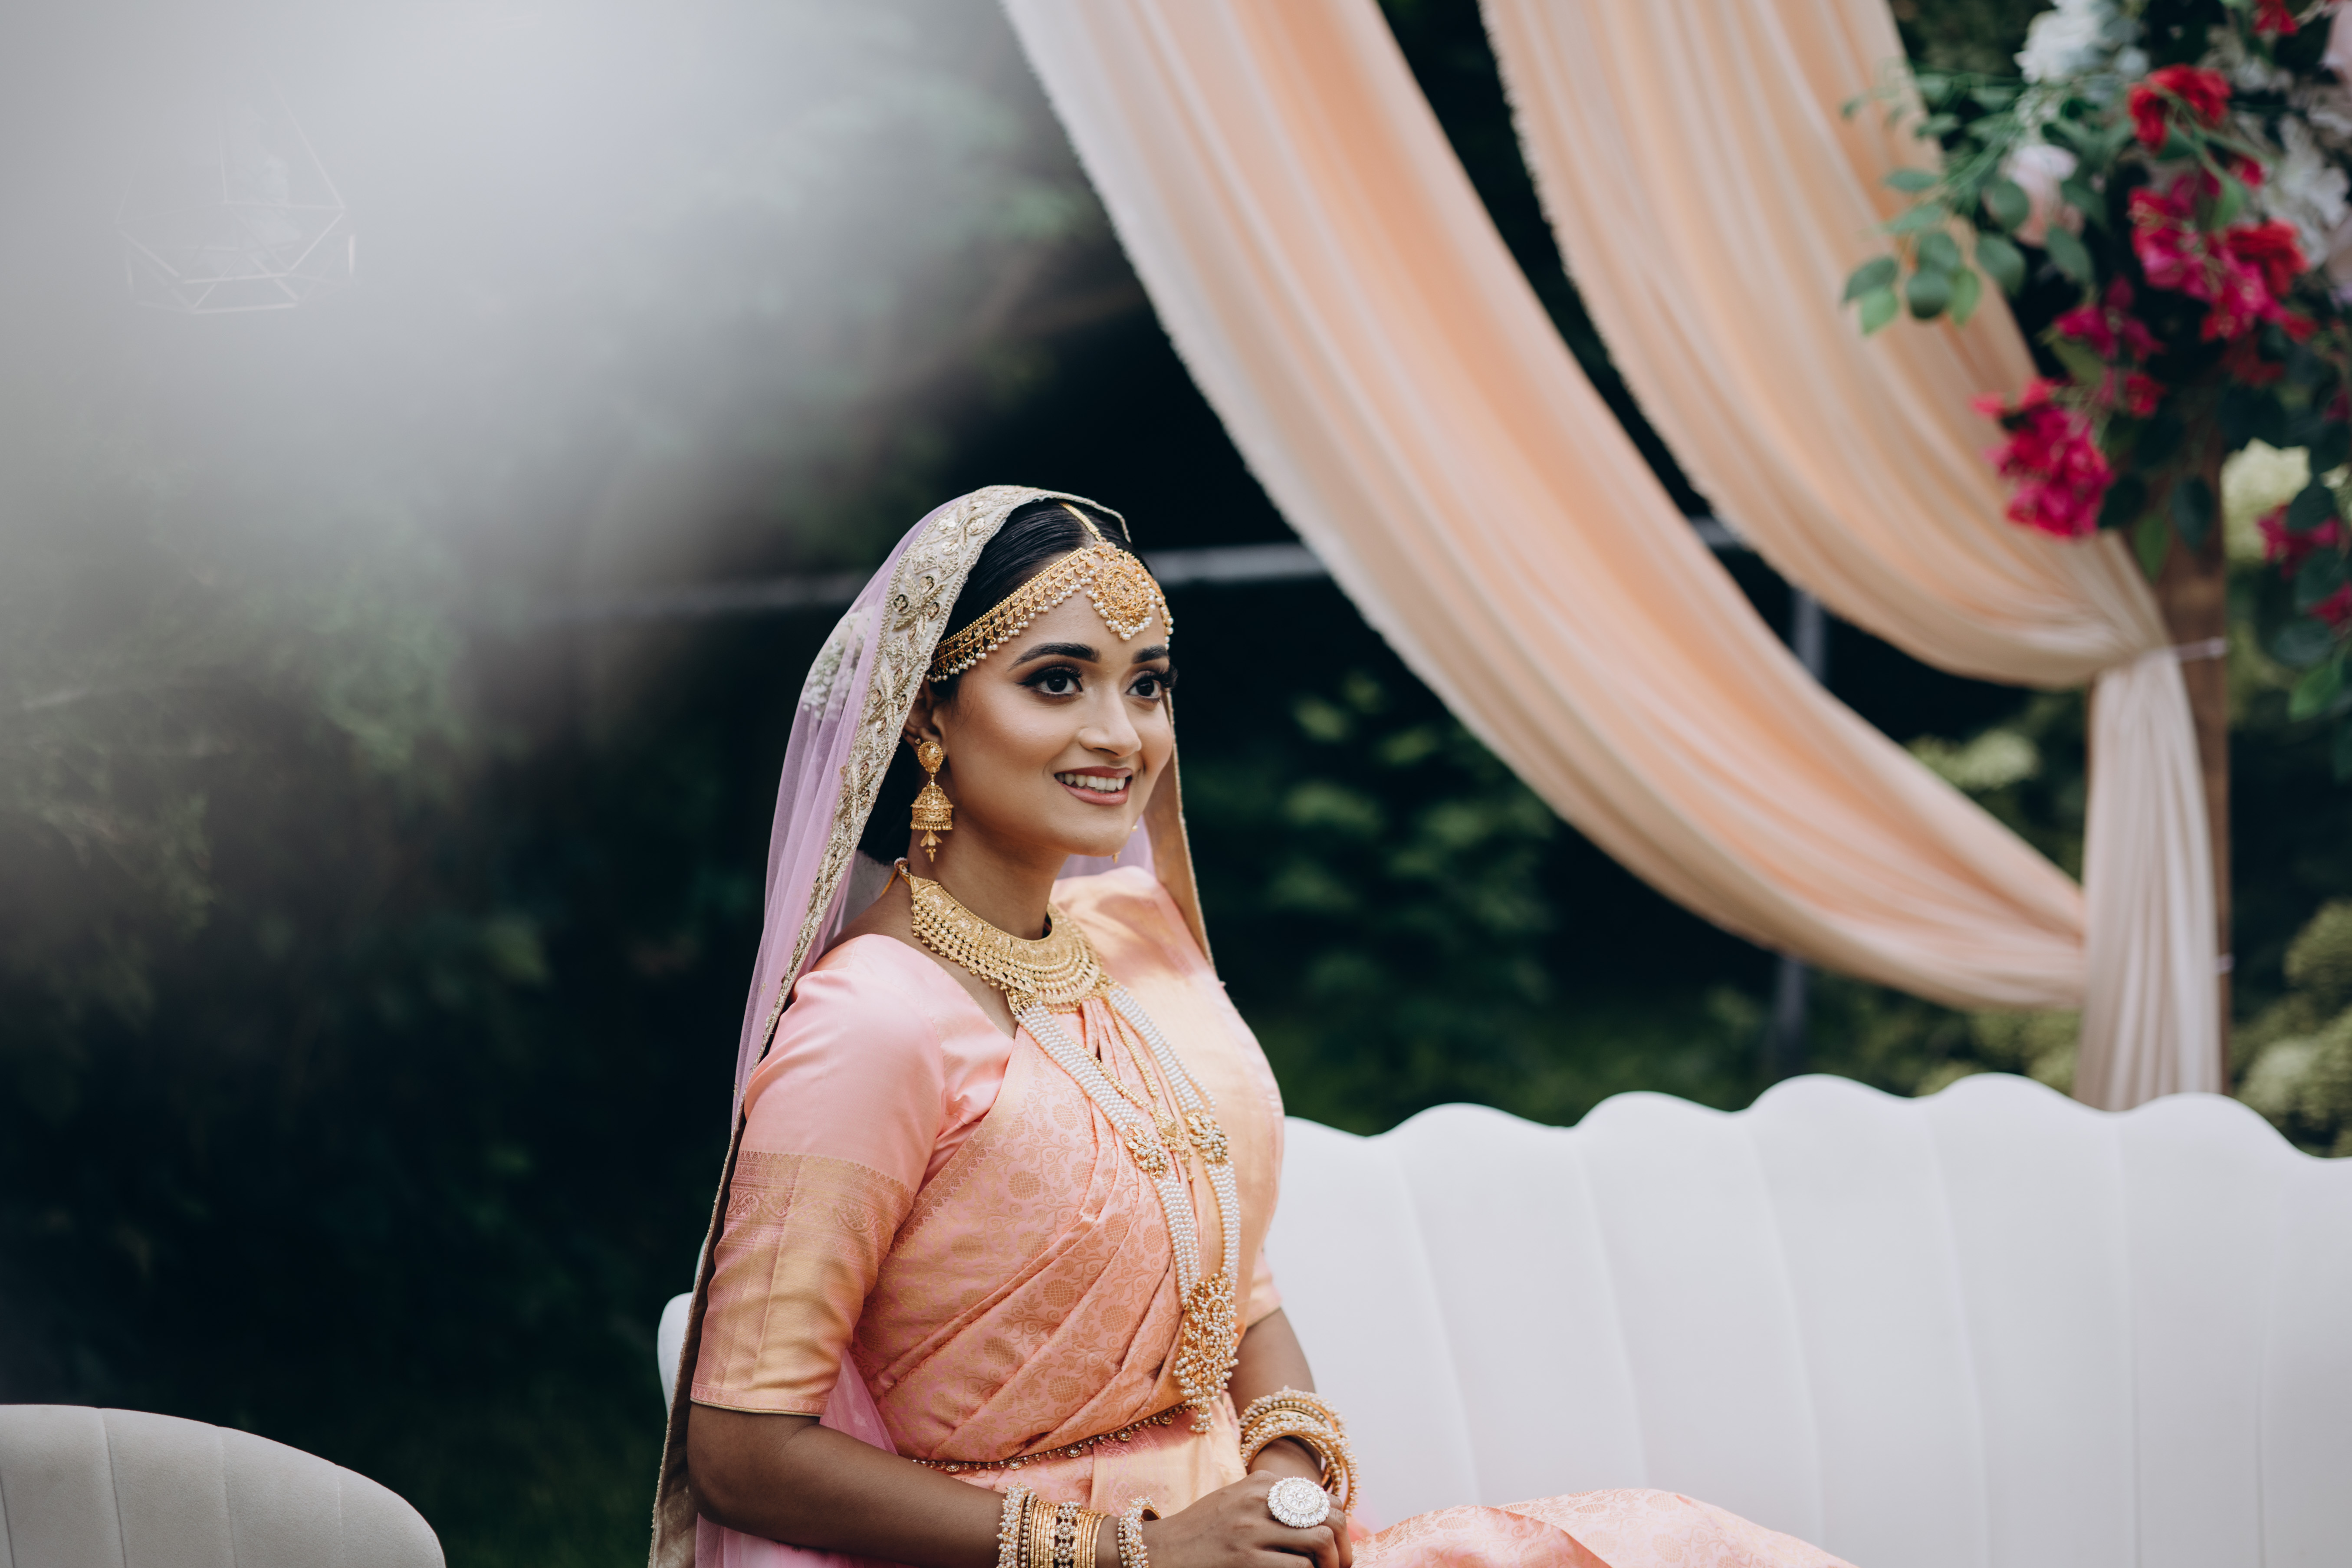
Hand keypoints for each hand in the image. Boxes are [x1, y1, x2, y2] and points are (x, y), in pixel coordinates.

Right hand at [1140, 1472, 1351, 1567]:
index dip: (1340, 1526)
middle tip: (1340, 1566)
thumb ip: (1272, 1503)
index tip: (1338, 1547)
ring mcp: (1252, 1529)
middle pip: (1329, 1517)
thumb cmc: (1201, 1532)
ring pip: (1321, 1542)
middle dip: (1343, 1547)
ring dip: (1330, 1565)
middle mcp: (1259, 1500)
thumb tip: (1323, 1518)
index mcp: (1260, 1483)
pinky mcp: (1247, 1560)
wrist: (1159, 1552)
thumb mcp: (1236, 1503)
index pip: (1323, 1499)